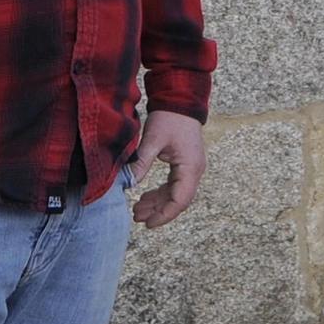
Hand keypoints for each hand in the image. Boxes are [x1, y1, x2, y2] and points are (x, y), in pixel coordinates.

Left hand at [129, 109, 205, 228]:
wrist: (180, 99)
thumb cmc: (169, 117)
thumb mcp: (153, 139)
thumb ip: (142, 162)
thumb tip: (129, 183)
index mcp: (190, 167)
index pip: (179, 200)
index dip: (164, 215)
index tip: (148, 224)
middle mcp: (195, 171)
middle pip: (177, 200)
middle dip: (158, 211)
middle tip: (137, 217)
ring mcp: (191, 168)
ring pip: (175, 194)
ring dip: (157, 202)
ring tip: (137, 210)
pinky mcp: (185, 164)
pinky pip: (174, 185)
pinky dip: (160, 192)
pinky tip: (145, 196)